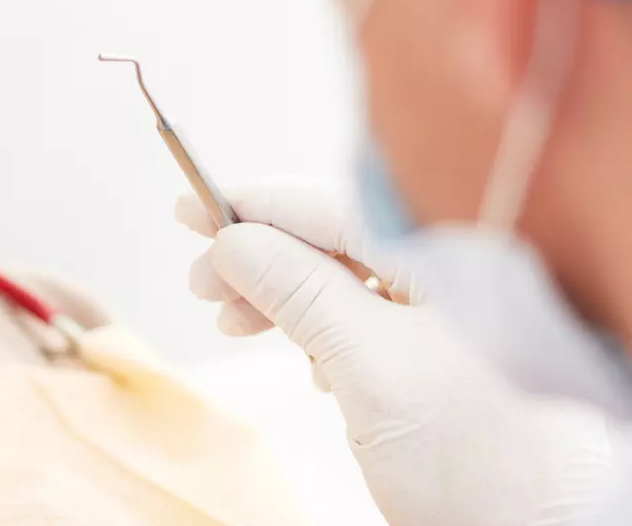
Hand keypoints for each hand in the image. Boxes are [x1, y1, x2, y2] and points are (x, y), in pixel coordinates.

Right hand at [177, 185, 617, 525]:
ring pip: (343, 281)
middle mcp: (454, 274)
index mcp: (452, 257)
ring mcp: (450, 318)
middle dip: (260, 259)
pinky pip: (364, 318)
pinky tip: (302, 359)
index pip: (334, 206)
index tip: (190, 208)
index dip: (254, 206)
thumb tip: (233, 240)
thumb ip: (299, 290)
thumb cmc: (475, 459)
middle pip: (334, 241)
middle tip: (200, 285)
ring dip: (279, 296)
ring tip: (232, 322)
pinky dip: (317, 329)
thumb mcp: (369, 365)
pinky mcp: (442, 358)